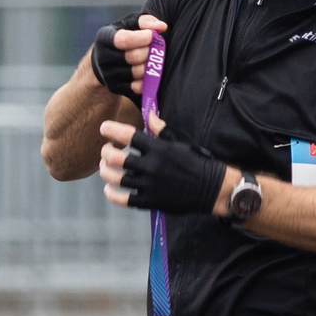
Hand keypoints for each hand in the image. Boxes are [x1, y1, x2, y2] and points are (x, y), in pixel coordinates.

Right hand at [89, 12, 167, 101]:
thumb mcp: (130, 24)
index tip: (152, 35)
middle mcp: (103, 58)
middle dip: (149, 51)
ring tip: (151, 58)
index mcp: (104, 38)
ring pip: (138, 72)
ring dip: (150, 65)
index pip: (124, 40)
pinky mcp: (115, 88)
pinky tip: (148, 71)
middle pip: (134, 57)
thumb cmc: (123, 36)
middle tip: (154, 47)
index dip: (142, 38)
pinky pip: (138, 87)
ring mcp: (108, 75)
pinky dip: (148, 79)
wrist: (104, 59)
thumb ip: (146, 21)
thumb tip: (162, 27)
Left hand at [100, 115, 224, 214]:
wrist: (211, 188)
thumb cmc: (195, 162)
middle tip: (106, 150)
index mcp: (158, 149)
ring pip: (116, 178)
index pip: (129, 136)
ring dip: (105, 171)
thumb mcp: (180, 141)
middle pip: (116, 158)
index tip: (104, 128)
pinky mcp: (149, 201)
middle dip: (106, 152)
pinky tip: (109, 188)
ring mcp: (149, 185)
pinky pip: (123, 199)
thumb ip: (161, 129)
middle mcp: (151, 166)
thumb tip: (149, 115)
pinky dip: (111, 194)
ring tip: (104, 167)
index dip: (112, 130)